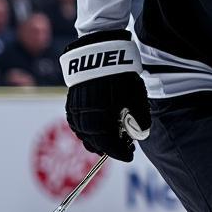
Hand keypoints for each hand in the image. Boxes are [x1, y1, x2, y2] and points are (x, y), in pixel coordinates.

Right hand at [61, 30, 150, 161]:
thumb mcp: (137, 100)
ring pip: (85, 135)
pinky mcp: (71, 104)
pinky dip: (87, 130)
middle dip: (110, 147)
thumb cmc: (121, 79)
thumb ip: (140, 121)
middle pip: (96, 143)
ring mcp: (75, 113)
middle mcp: (85, 121)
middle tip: (124, 147)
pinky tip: (96, 129)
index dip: (121, 153)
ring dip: (97, 140)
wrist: (100, 56)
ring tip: (111, 139)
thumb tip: (140, 135)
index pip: (110, 147)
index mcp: (101, 123)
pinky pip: (78, 124)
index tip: (130, 155)